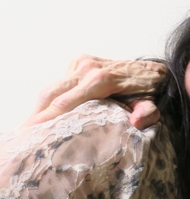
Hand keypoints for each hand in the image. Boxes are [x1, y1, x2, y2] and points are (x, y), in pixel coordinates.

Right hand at [22, 54, 166, 128]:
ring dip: (41, 108)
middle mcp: (88, 68)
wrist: (155, 70)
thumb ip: (148, 113)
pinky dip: (51, 99)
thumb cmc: (152, 92)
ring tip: (32, 130)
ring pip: (52, 88)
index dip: (45, 119)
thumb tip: (136, 122)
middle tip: (24, 137)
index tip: (29, 133)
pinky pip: (60, 82)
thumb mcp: (153, 105)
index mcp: (102, 80)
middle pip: (51, 94)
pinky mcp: (80, 61)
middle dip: (35, 116)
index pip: (65, 102)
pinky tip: (48, 115)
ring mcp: (83, 62)